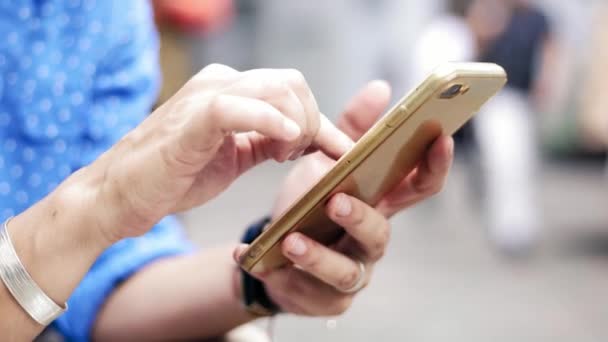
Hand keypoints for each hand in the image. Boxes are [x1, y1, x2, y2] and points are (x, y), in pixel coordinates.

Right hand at [75, 64, 352, 242]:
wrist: (122, 195)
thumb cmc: (174, 176)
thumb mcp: (235, 156)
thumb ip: (267, 141)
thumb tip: (305, 139)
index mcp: (232, 90)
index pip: (291, 90)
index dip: (322, 121)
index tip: (340, 151)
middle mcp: (221, 83)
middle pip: (292, 84)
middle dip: (311, 122)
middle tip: (298, 157)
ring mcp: (206, 96)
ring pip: (276, 89)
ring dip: (296, 125)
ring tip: (283, 156)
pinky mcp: (192, 119)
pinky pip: (237, 106)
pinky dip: (268, 120)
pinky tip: (283, 142)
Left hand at [235, 80, 453, 315]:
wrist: (277, 252)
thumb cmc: (312, 204)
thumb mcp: (328, 163)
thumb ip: (353, 130)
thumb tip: (380, 87)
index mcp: (379, 205)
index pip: (419, 186)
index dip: (434, 165)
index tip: (439, 136)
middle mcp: (371, 241)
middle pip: (380, 233)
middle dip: (360, 217)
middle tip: (335, 201)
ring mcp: (350, 273)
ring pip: (344, 271)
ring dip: (316, 255)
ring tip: (290, 240)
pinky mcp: (324, 298)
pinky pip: (301, 289)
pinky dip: (274, 272)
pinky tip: (249, 255)